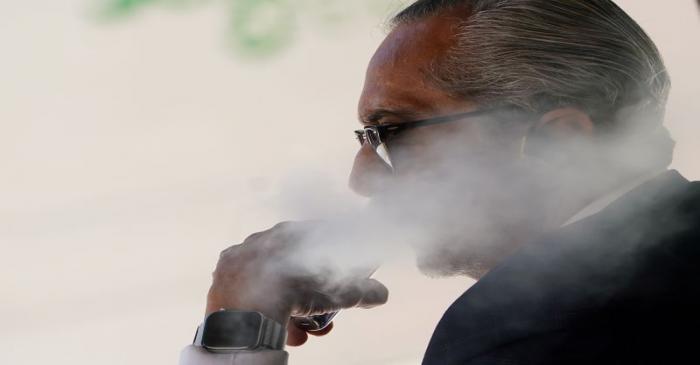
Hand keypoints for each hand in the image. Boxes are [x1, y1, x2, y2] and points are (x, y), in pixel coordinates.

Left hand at [206, 221, 388, 346]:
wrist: (251, 309)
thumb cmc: (296, 292)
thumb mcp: (338, 293)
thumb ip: (362, 291)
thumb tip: (381, 293)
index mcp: (292, 232)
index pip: (317, 238)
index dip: (329, 263)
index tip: (334, 282)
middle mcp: (264, 237)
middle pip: (291, 263)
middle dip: (307, 291)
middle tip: (316, 318)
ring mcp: (240, 253)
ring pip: (267, 277)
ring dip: (284, 300)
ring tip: (295, 327)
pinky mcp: (222, 272)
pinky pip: (245, 285)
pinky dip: (258, 299)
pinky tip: (268, 316)